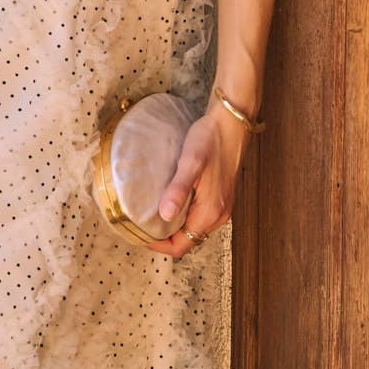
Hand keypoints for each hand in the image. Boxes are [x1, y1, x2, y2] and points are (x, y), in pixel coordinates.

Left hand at [146, 105, 249, 258]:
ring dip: (172, 226)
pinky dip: (181, 215)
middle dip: (162, 236)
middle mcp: (218, 215)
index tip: (138, 233)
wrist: (230, 123)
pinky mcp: (219, 197)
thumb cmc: (210, 139)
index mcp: (210, 212)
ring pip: (192, 229)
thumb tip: (164, 214)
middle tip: (140, 223)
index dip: (158, 245)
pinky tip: (168, 200)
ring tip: (150, 211)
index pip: (181, 246)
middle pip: (186, 240)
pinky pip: (197, 216)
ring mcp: (220, 207)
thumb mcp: (191, 162)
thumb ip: (178, 189)